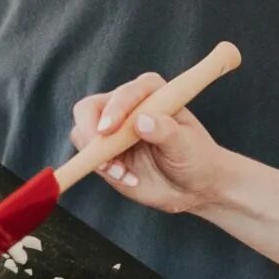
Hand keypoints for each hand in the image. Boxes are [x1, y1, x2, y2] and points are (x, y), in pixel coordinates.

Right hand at [69, 73, 230, 215]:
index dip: (114, 109)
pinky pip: (88, 157)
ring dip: (96, 156)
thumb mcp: (187, 145)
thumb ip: (166, 131)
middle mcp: (126, 106)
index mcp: (151, 92)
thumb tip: (142, 120)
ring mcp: (113, 129)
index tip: (109, 130)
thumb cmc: (196, 157)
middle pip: (89, 108)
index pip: (124, 93)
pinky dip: (101, 169)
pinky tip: (127, 178)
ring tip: (123, 173)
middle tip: (102, 157)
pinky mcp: (105, 152)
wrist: (194, 185)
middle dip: (90, 132)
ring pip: (82, 133)